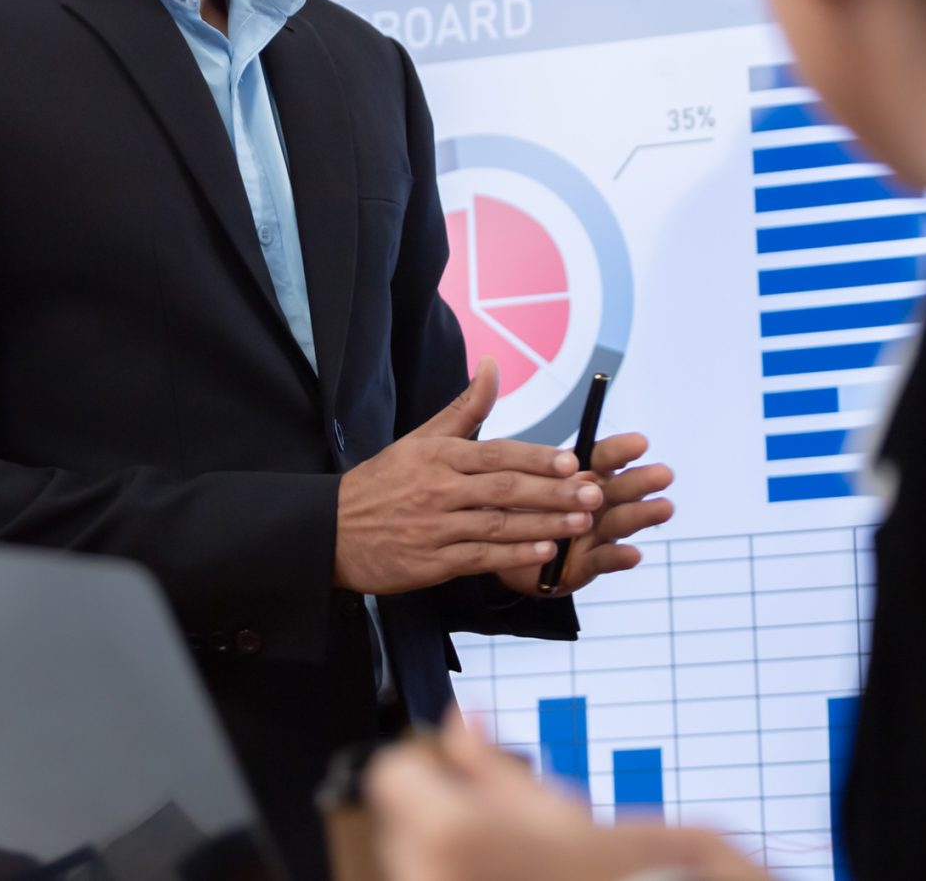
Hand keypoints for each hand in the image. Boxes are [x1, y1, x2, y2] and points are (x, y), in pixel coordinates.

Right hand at [335, 362, 603, 596]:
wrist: (332, 530)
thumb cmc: (383, 482)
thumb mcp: (419, 439)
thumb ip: (464, 408)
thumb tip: (492, 364)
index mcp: (438, 456)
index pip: (495, 453)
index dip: (536, 457)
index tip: (571, 460)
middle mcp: (438, 490)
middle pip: (504, 489)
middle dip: (553, 492)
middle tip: (593, 493)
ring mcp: (435, 528)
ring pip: (498, 525)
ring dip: (543, 524)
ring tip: (581, 523)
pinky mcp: (432, 562)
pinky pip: (480, 557)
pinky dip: (514, 555)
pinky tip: (544, 551)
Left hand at [368, 713, 768, 880]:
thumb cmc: (596, 873)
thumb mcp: (552, 806)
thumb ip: (491, 760)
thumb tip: (465, 713)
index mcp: (447, 826)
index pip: (389, 772)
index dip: (424, 765)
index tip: (456, 774)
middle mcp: (423, 866)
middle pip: (398, 815)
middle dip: (437, 808)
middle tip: (495, 820)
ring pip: (410, 855)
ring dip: (443, 846)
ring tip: (504, 855)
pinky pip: (425, 877)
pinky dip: (449, 871)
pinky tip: (496, 875)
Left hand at [492, 431, 674, 598]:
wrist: (498, 552)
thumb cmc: (511, 505)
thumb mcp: (513, 475)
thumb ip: (527, 452)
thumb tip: (496, 380)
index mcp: (579, 476)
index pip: (601, 458)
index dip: (619, 451)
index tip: (639, 442)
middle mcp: (593, 503)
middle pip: (618, 489)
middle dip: (641, 481)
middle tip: (664, 473)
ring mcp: (592, 535)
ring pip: (619, 522)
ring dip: (641, 514)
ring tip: (665, 507)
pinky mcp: (583, 566)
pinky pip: (601, 560)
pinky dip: (617, 557)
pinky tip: (634, 554)